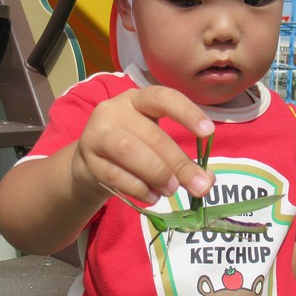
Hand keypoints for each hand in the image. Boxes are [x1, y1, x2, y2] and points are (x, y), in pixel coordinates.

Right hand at [71, 85, 215, 204]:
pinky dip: (139, 189)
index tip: (208, 132)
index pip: (163, 98)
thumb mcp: (156, 145)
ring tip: (172, 190)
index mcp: (138, 99)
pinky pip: (115, 175)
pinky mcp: (87, 160)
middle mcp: (115, 110)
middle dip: (179, 162)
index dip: (187, 112)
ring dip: (156, 173)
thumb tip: (206, 181)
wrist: (88, 163)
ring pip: (129, 151)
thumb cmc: (132, 148)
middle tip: (198, 185)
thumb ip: (182, 160)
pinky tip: (153, 197)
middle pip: (152, 134)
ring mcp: (97, 134)